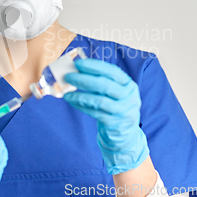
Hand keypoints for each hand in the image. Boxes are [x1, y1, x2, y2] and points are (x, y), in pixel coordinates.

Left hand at [63, 58, 148, 174]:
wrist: (125, 133)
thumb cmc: (115, 106)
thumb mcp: (114, 92)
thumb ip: (101, 81)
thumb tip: (77, 70)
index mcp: (129, 84)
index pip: (112, 71)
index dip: (95, 66)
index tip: (78, 63)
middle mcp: (129, 97)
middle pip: (105, 85)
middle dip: (84, 79)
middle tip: (68, 76)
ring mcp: (123, 111)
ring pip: (99, 101)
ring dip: (80, 95)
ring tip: (67, 93)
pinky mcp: (114, 123)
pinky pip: (94, 113)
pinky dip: (81, 106)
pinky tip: (72, 101)